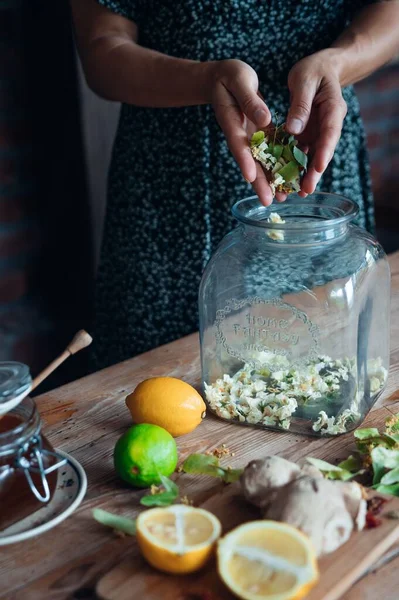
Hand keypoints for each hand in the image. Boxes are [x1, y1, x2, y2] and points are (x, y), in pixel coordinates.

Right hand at [210, 59, 275, 205]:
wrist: (223, 78)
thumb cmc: (229, 75)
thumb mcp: (240, 80)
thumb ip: (250, 100)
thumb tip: (264, 119)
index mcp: (232, 121)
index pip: (238, 144)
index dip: (245, 161)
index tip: (250, 177)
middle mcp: (240, 134)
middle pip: (249, 161)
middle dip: (259, 182)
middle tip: (268, 201)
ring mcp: (250, 136)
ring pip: (260, 161)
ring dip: (269, 180)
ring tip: (281, 198)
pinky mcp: (259, 133)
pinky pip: (269, 152)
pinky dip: (277, 165)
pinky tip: (288, 178)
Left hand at [286, 50, 346, 196]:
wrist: (322, 69)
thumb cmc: (314, 70)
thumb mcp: (304, 79)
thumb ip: (300, 104)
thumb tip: (293, 129)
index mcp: (332, 108)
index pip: (330, 132)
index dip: (324, 150)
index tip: (318, 166)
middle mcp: (328, 124)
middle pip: (323, 150)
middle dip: (314, 171)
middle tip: (306, 190)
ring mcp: (318, 131)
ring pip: (313, 155)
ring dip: (305, 174)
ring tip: (296, 193)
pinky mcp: (309, 134)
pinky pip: (302, 152)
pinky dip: (295, 165)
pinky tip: (286, 180)